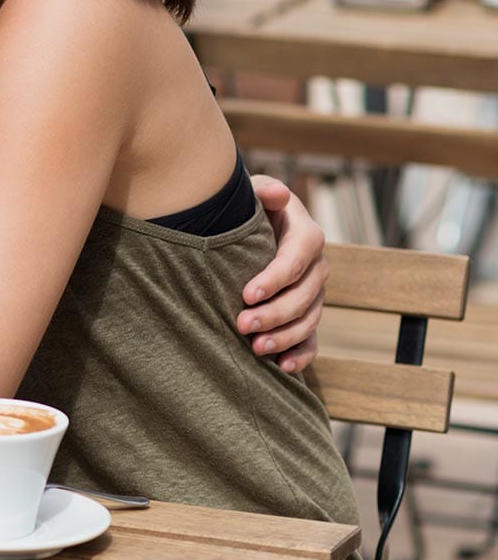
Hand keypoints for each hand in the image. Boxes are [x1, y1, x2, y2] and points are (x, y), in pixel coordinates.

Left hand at [239, 175, 327, 373]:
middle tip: (242, 325)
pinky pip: (311, 338)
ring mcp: (314, 293)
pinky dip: (301, 354)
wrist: (250, 228)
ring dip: (285, 336)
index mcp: (305, 235)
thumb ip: (263, 192)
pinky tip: (284, 367)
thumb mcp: (252, 193)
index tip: (247, 294)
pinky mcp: (306, 313)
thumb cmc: (247, 209)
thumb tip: (277, 194)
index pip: (297, 258)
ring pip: (308, 319)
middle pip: (303, 294)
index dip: (275, 278)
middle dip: (275, 313)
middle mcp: (316, 266)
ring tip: (257, 348)